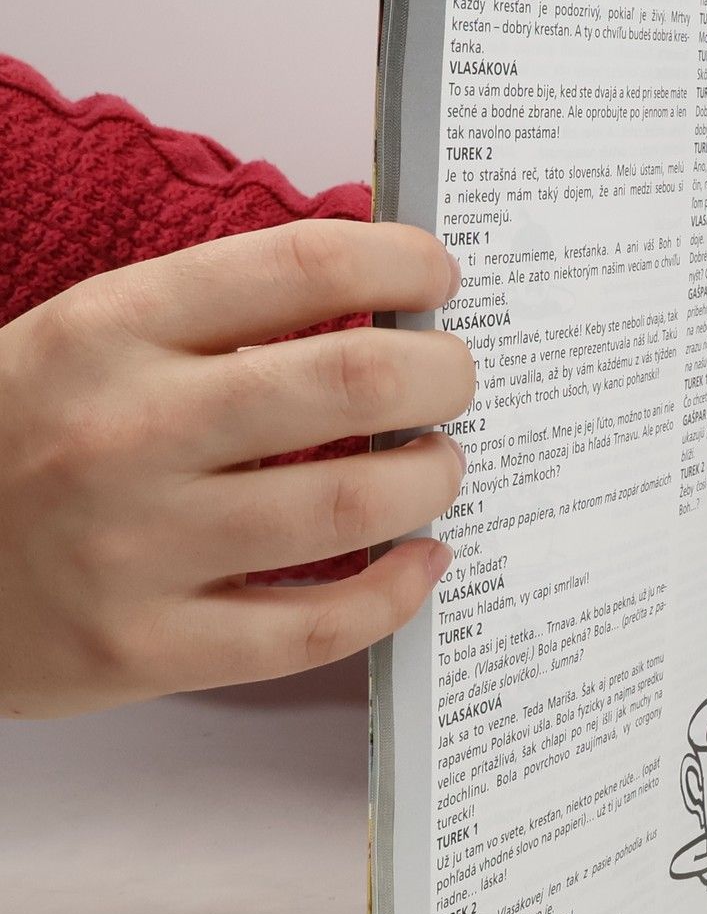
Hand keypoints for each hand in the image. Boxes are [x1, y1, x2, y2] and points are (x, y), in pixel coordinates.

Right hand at [0, 220, 474, 717]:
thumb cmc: (21, 435)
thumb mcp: (89, 339)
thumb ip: (220, 314)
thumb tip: (385, 292)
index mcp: (112, 328)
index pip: (301, 265)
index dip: (403, 264)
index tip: (439, 278)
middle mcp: (124, 429)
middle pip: (354, 381)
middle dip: (444, 374)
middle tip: (456, 380)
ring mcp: (131, 547)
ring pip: (353, 505)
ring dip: (434, 479)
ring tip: (438, 466)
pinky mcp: (141, 648)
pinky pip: (317, 627)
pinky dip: (397, 590)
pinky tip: (420, 559)